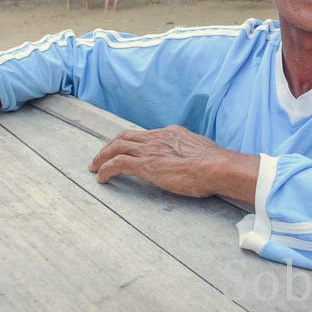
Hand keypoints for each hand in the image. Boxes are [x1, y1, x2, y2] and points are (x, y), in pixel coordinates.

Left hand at [89, 125, 233, 197]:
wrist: (216, 166)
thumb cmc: (216, 164)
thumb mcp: (202, 151)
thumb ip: (192, 153)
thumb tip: (194, 160)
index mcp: (171, 133)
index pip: (145, 135)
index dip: (131, 142)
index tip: (126, 149)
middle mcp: (157, 138)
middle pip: (126, 137)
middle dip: (111, 146)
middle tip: (101, 156)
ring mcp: (150, 150)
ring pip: (117, 148)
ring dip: (102, 157)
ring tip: (95, 167)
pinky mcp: (145, 165)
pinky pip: (117, 164)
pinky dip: (106, 169)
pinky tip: (101, 178)